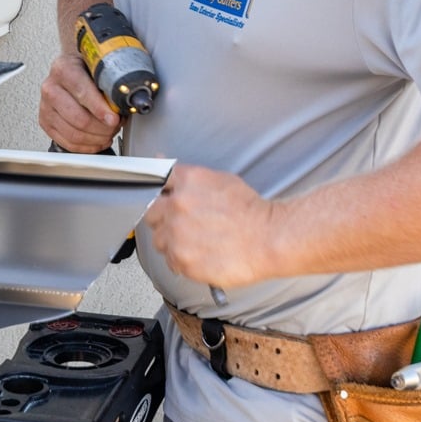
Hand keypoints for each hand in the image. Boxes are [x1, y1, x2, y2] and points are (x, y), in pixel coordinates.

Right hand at [38, 53, 120, 151]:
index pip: (82, 93)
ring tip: (109, 133)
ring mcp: (45, 107)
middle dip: (102, 128)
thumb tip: (122, 104)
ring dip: (97, 138)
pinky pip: (67, 143)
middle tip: (116, 126)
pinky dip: (87, 146)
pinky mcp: (46, 123)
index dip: (100, 110)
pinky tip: (99, 141)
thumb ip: (108, 82)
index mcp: (63, 69)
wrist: (71, 68)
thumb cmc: (85, 67)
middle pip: (79, 118)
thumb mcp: (98, 65)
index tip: (114, 118)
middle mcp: (50, 88)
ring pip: (73, 134)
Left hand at [143, 163, 276, 288]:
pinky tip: (200, 254)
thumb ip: (185, 174)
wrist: (270, 237)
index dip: (160, 194)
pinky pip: (170, 261)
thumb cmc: (249, 210)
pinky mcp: (182, 259)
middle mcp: (178, 205)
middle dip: (163, 218)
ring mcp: (178, 234)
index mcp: (187, 181)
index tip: (165, 200)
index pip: (155, 182)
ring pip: (158, 240)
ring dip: (171, 241)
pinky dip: (181, 260)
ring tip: (195, 241)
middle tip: (184, 223)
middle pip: (151, 213)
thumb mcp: (219, 179)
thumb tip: (160, 160)